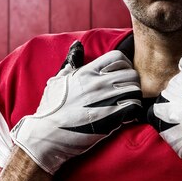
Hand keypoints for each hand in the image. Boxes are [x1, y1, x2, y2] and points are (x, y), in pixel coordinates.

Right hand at [10, 40, 141, 173]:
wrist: (46, 136)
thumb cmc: (50, 108)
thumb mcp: (58, 80)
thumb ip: (71, 61)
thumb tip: (76, 45)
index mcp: (87, 72)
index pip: (118, 57)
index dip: (124, 64)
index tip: (120, 75)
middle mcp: (98, 83)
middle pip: (131, 73)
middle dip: (132, 82)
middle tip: (126, 92)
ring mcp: (104, 100)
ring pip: (135, 90)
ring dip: (134, 97)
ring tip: (127, 104)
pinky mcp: (110, 118)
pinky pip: (134, 107)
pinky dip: (134, 111)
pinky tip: (126, 116)